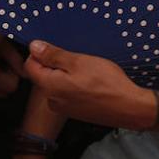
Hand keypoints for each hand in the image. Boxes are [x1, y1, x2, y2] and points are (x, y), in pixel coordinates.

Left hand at [24, 40, 154, 128]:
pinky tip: (91, 82)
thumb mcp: (78, 62)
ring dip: (67, 75)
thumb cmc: (105, 82)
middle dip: (56, 64)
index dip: (40, 53)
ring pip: (57, 84)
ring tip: (87, 70)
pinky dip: (75, 85)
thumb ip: (53, 55)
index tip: (57, 48)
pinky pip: (67, 93)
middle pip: (43, 75)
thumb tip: (33, 47)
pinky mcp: (75, 112)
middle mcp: (51, 100)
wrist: (128, 107)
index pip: (30, 65)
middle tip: (77, 59)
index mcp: (49, 86)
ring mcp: (63, 108)